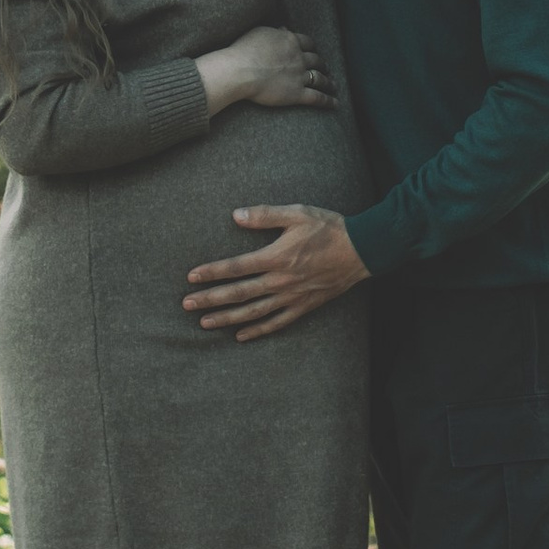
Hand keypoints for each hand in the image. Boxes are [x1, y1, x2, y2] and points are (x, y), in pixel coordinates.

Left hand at [185, 204, 367, 339]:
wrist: (361, 250)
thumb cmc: (328, 228)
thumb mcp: (296, 213)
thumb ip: (265, 215)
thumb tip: (236, 215)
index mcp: (276, 257)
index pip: (235, 267)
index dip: (211, 273)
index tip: (191, 278)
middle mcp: (280, 281)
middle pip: (238, 293)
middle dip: (210, 299)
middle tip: (187, 304)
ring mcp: (291, 297)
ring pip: (253, 312)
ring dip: (227, 318)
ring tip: (204, 323)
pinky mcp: (303, 307)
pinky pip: (276, 323)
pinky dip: (257, 331)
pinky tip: (240, 336)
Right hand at [194, 24, 331, 116]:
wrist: (240, 70)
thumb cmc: (244, 50)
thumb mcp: (260, 32)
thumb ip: (275, 31)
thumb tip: (284, 27)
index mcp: (290, 41)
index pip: (307, 43)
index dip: (313, 48)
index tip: (314, 51)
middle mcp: (298, 57)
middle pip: (316, 60)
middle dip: (322, 64)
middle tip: (325, 68)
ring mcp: (299, 76)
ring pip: (320, 78)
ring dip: (329, 82)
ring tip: (333, 85)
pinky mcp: (297, 94)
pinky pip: (317, 97)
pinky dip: (328, 100)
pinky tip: (335, 103)